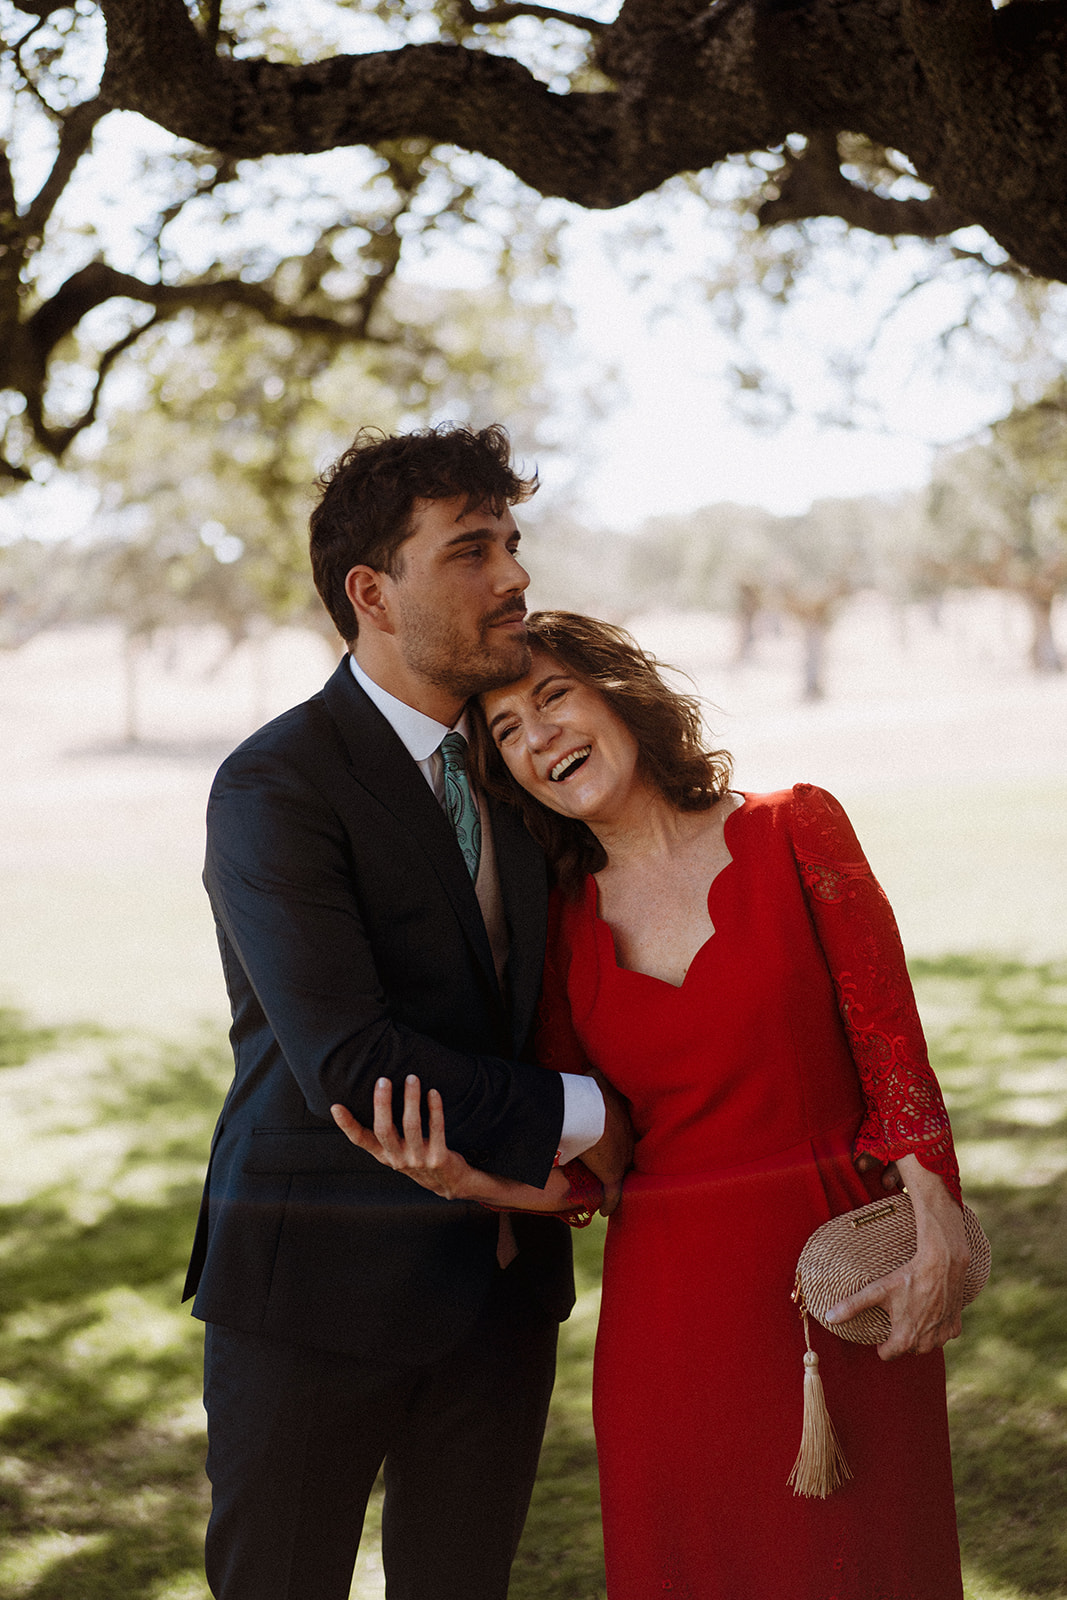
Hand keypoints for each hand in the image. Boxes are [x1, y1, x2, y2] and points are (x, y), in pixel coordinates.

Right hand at [331, 1075, 475, 1199]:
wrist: (448, 1183)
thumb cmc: (418, 1157)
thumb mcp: (397, 1149)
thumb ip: (386, 1131)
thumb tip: (376, 1095)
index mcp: (384, 1154)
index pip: (360, 1140)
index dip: (347, 1125)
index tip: (336, 1107)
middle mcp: (398, 1158)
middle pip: (384, 1129)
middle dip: (382, 1103)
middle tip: (383, 1080)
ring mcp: (418, 1160)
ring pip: (411, 1125)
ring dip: (411, 1099)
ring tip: (411, 1078)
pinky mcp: (438, 1158)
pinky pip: (436, 1129)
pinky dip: (435, 1109)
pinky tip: (433, 1093)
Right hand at [579, 1069, 633, 1215]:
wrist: (586, 1112)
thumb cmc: (588, 1093)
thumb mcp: (595, 1079)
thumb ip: (597, 1075)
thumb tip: (594, 1068)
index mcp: (625, 1115)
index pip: (626, 1127)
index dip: (619, 1132)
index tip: (612, 1135)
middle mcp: (628, 1136)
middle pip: (627, 1147)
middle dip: (621, 1152)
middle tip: (610, 1159)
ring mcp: (622, 1155)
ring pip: (621, 1168)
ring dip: (614, 1175)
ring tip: (607, 1184)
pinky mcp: (613, 1173)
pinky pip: (613, 1192)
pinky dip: (610, 1202)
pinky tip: (607, 1210)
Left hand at [825, 1156, 969, 1360]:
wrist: (941, 1264)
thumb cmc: (908, 1277)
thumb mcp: (877, 1291)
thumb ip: (852, 1306)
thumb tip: (829, 1317)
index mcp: (905, 1338)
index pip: (888, 1355)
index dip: (881, 1344)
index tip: (880, 1332)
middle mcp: (926, 1343)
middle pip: (907, 1350)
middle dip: (901, 1338)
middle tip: (896, 1318)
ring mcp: (943, 1336)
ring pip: (926, 1344)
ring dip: (919, 1334)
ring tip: (912, 1314)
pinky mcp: (956, 1326)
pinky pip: (943, 1334)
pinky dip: (937, 1327)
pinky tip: (931, 1311)